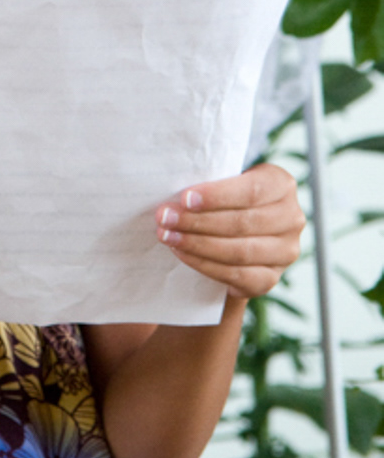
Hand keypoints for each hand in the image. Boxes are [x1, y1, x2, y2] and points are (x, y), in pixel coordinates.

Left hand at [155, 162, 304, 299]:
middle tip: (164, 218)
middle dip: (197, 222)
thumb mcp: (226, 179)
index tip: (184, 199)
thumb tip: (176, 195)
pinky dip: (205, 265)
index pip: (251, 191)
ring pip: (239, 251)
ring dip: (197, 244)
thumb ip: (211, 181)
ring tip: (168, 236)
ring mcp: (286, 252)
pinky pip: (237, 275)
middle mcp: (292, 218)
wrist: (240, 229)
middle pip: (242, 223)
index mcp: (282, 185)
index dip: (217, 196)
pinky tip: (182, 254)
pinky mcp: (271, 278)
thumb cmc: (227, 197)